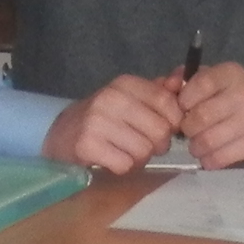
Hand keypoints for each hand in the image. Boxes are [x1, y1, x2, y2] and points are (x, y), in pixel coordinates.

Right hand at [44, 73, 185, 173]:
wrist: (61, 133)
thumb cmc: (104, 117)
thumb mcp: (130, 98)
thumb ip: (159, 90)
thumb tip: (183, 76)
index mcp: (125, 83)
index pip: (168, 103)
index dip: (174, 122)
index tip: (164, 128)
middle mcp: (111, 98)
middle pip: (160, 131)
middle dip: (157, 144)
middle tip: (143, 144)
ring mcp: (96, 121)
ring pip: (144, 151)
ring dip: (139, 158)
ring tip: (125, 152)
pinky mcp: (86, 145)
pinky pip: (125, 165)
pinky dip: (123, 167)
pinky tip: (112, 159)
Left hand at [180, 62, 243, 168]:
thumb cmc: (235, 99)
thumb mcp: (216, 83)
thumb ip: (186, 81)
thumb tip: (166, 85)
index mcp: (231, 73)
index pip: (199, 84)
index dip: (183, 100)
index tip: (184, 110)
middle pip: (199, 117)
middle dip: (187, 129)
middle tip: (189, 131)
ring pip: (207, 141)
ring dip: (195, 147)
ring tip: (198, 145)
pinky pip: (219, 158)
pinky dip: (208, 160)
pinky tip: (211, 155)